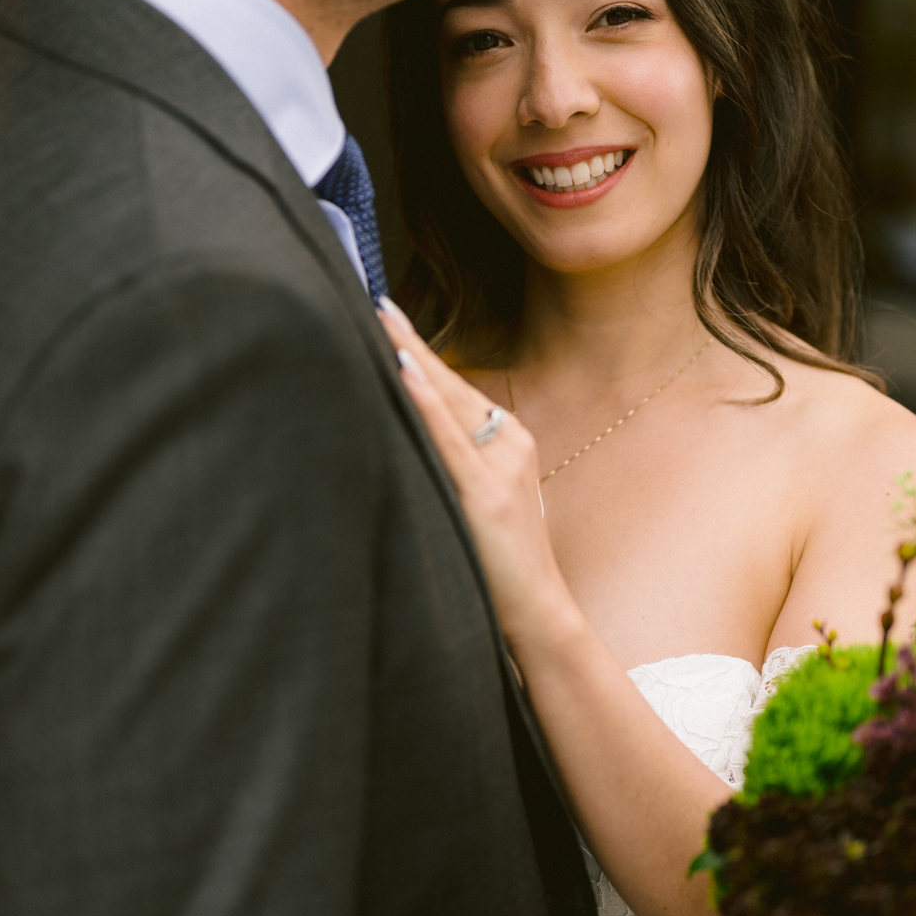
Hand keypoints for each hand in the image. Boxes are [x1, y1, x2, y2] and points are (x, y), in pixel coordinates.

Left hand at [377, 300, 577, 652]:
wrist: (540, 614)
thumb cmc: (502, 566)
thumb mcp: (479, 503)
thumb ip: (456, 468)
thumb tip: (410, 440)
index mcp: (509, 443)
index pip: (457, 388)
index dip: (421, 353)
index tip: (389, 318)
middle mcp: (510, 444)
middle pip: (452, 383)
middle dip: (411, 342)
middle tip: (375, 302)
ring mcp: (501, 468)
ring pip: (450, 401)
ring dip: (413, 358)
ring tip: (381, 321)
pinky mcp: (488, 495)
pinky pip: (450, 439)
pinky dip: (427, 403)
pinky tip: (404, 372)